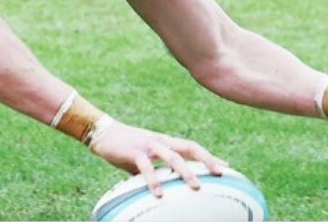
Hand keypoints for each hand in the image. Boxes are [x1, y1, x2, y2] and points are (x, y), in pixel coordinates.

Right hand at [90, 121, 227, 196]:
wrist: (101, 132)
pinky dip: (154, 180)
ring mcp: (148, 145)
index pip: (192, 147)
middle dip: (207, 160)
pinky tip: (159, 194)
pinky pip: (147, 167)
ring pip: (173, 156)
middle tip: (221, 174)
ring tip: (196, 187)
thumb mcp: (144, 158)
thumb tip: (165, 189)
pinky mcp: (134, 152)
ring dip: (186, 171)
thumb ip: (156, 169)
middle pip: (190, 147)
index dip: (209, 157)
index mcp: (165, 142)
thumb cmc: (124, 148)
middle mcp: (161, 141)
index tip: (226, 167)